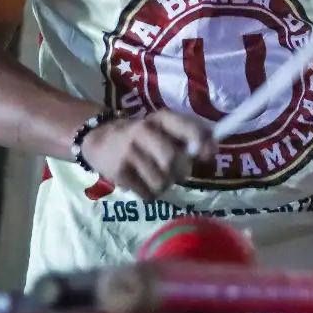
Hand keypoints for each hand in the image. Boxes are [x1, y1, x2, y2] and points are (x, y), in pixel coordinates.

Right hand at [81, 110, 215, 199]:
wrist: (98, 139)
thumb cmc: (142, 136)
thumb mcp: (162, 128)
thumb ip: (188, 136)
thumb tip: (213, 150)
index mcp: (161, 119)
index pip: (186, 126)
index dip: (201, 141)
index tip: (208, 154)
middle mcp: (144, 131)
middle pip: (173, 160)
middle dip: (179, 172)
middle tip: (174, 172)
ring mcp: (129, 152)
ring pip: (161, 180)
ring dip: (164, 185)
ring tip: (156, 178)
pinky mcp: (119, 172)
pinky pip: (147, 192)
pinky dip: (150, 194)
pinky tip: (143, 183)